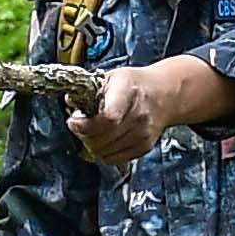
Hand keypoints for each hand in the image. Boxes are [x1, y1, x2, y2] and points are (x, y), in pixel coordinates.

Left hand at [77, 54, 234, 164]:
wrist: (164, 94)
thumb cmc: (134, 84)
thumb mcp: (111, 77)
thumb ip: (89, 88)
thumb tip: (70, 101)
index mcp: (129, 93)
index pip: (108, 118)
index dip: (86, 124)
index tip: (74, 121)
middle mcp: (139, 116)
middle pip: (102, 138)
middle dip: (83, 133)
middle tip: (79, 124)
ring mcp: (142, 134)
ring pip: (104, 152)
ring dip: (91, 143)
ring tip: (92, 130)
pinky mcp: (143, 148)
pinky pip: (112, 158)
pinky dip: (102, 151)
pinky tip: (103, 138)